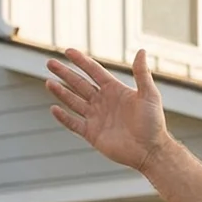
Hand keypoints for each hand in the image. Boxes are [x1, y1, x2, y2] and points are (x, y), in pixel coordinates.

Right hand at [46, 47, 172, 173]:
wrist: (150, 150)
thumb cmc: (153, 122)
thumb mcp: (149, 95)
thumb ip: (141, 73)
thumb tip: (141, 51)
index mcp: (115, 90)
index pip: (94, 72)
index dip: (81, 61)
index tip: (68, 51)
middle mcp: (104, 102)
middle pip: (80, 84)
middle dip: (65, 74)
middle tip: (50, 63)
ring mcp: (97, 118)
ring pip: (74, 101)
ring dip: (61, 92)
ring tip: (48, 82)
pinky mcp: (92, 134)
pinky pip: (74, 123)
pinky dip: (64, 117)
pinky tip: (54, 108)